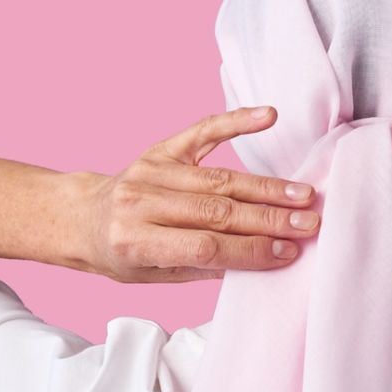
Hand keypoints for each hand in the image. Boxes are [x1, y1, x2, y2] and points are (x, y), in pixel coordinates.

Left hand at [81, 106, 320, 282]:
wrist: (81, 219)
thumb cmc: (122, 254)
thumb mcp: (153, 274)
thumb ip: (203, 266)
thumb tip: (262, 257)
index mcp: (136, 241)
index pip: (206, 246)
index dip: (250, 249)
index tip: (289, 252)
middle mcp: (141, 203)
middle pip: (218, 211)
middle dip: (269, 219)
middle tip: (309, 223)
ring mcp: (151, 170)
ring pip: (220, 179)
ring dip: (267, 188)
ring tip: (303, 195)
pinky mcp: (161, 148)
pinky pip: (203, 131)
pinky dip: (236, 122)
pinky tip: (267, 117)